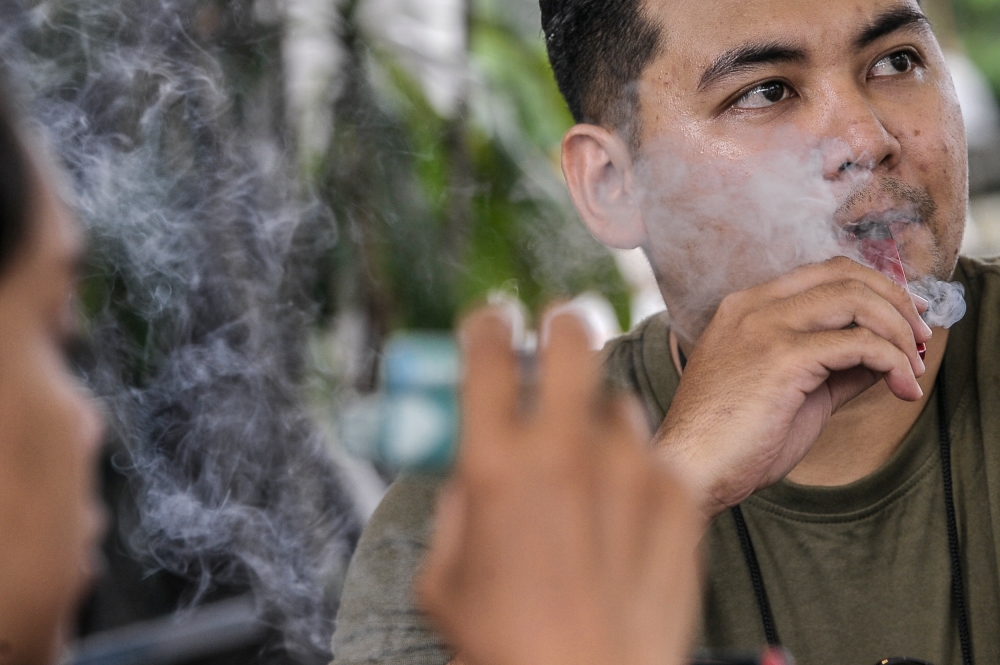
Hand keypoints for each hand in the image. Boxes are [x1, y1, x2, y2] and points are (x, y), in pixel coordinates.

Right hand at [417, 305, 701, 664]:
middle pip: (572, 339)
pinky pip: (654, 455)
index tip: (491, 320)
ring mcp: (629, 468)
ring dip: (599, 419)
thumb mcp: (445, 577)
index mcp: (495, 464)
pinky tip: (627, 515)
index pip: (488, 353)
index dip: (487, 324)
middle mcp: (564, 451)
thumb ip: (456, 507)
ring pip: (617, 403)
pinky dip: (638, 471)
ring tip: (593, 470)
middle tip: (560, 332)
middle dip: (562, 324)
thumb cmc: (506, 644)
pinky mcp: (678, 493)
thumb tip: (471, 469)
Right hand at [656, 256, 931, 517]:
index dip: (874, 288)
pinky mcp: (781, 357)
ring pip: (856, 299)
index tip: (903, 321)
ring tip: (914, 368)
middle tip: (920, 339)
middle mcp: (752, 307)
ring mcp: (764, 327)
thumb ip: (833, 367)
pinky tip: (902, 388)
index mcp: (746, 308)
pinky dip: (893, 362)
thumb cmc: (734, 441)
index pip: (824, 272)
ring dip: (899, 330)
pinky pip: (859, 343)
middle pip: (844, 274)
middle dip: (896, 302)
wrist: (693, 472)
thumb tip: (885, 358)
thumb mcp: (791, 393)